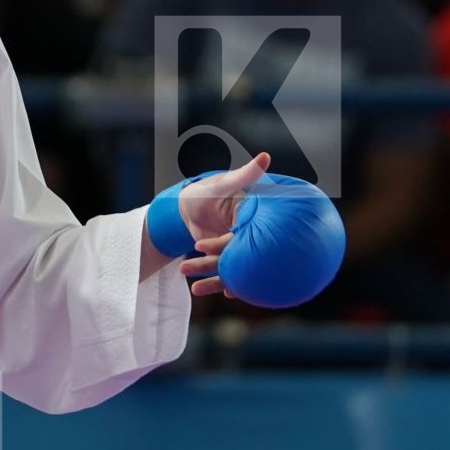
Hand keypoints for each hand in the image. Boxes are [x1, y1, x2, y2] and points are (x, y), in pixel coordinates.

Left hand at [175, 154, 269, 298]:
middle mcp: (248, 231)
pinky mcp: (224, 256)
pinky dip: (222, 281)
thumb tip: (265, 157)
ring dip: (220, 278)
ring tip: (204, 289)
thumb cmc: (205, 191)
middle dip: (234, 266)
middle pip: (244, 251)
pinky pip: (226, 270)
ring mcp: (235, 245)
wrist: (184, 208)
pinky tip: (224, 293)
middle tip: (233, 280)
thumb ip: (244, 175)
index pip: (257, 230)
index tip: (254, 254)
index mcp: (253, 214)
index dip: (255, 243)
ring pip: (232, 264)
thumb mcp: (223, 184)